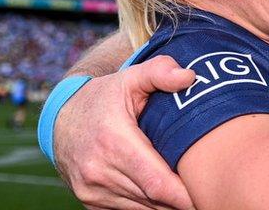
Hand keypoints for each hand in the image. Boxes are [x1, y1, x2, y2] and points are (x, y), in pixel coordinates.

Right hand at [54, 56, 196, 209]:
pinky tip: (163, 195)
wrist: (61, 119)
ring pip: (141, 208)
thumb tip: (189, 77)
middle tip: (207, 194)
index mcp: (114, 141)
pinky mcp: (90, 201)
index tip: (207, 192)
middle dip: (181, 200)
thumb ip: (160, 72)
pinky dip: (147, 205)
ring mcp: (91, 190)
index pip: (157, 183)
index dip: (184, 194)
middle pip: (153, 199)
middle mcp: (99, 170)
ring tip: (189, 194)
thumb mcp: (131, 77)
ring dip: (165, 204)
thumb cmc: (104, 98)